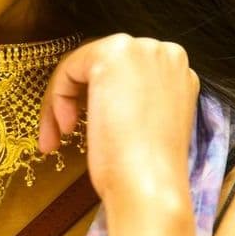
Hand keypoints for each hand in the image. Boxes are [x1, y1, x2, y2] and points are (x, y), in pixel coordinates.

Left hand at [39, 34, 199, 222]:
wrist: (150, 185)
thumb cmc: (148, 168)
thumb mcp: (146, 123)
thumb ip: (133, 100)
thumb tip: (105, 98)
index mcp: (177, 71)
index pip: (123, 73)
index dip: (96, 99)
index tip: (81, 130)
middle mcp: (163, 52)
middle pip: (101, 66)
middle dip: (77, 99)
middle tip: (62, 132)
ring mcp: (140, 50)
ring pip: (83, 66)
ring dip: (63, 101)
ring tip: (58, 136)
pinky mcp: (111, 55)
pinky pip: (69, 68)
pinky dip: (58, 97)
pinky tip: (65, 127)